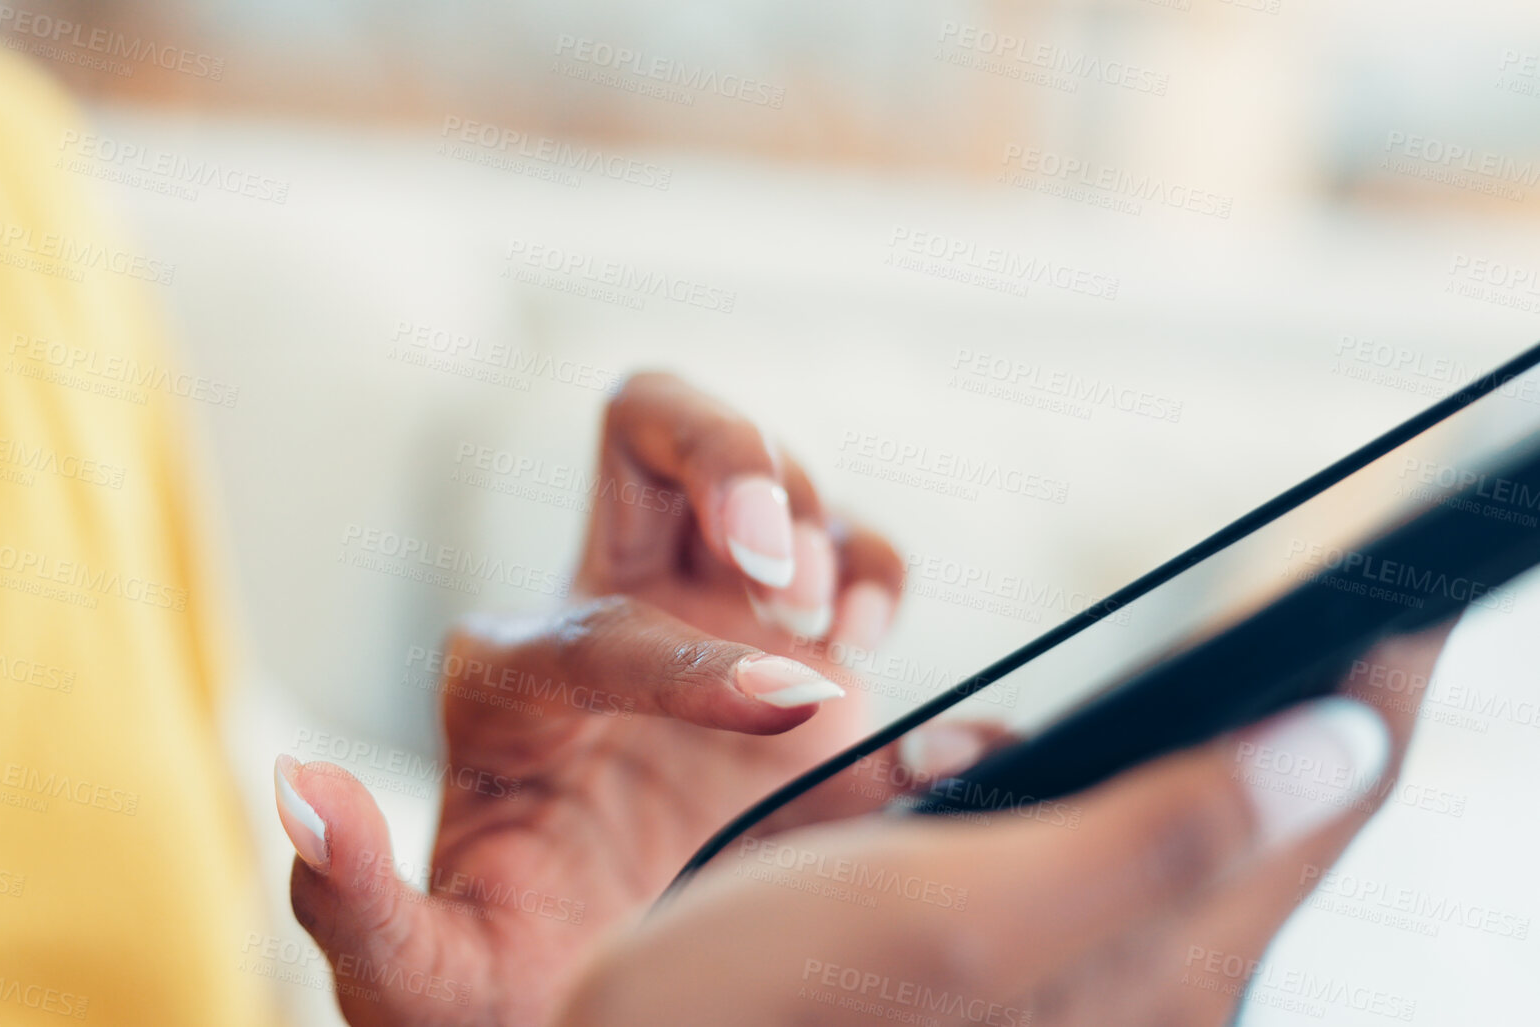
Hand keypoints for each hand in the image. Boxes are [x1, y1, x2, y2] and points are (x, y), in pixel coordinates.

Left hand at [274, 373, 998, 1024]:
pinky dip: (877, 567)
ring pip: (755, 473)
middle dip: (722, 453)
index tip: (781, 712)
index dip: (684, 661)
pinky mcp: (794, 658)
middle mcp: (606, 627)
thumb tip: (300, 791)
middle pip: (647, 427)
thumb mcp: (416, 976)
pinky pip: (845, 552)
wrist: (622, 1011)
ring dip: (808, 516)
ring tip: (826, 623)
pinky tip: (869, 637)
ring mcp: (705, 628)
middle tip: (775, 559)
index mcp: (511, 689)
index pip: (592, 629)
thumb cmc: (507, 996)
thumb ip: (351, 899)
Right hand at [553, 627, 1451, 1025]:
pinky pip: (1067, 864)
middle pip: (1259, 816)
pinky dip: (1016, 801)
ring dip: (1091, 757)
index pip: (1326, 798)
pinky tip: (928, 791)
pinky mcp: (1009, 980)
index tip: (1395, 584)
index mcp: (1164, 969)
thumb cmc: (777, 1006)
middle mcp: (1145, 990)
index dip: (1372, 677)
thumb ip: (1167, 831)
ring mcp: (1078, 990)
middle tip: (1161, 644)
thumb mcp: (972, 902)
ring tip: (957, 751)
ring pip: (1156, 833)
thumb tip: (1338, 741)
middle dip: (1210, 711)